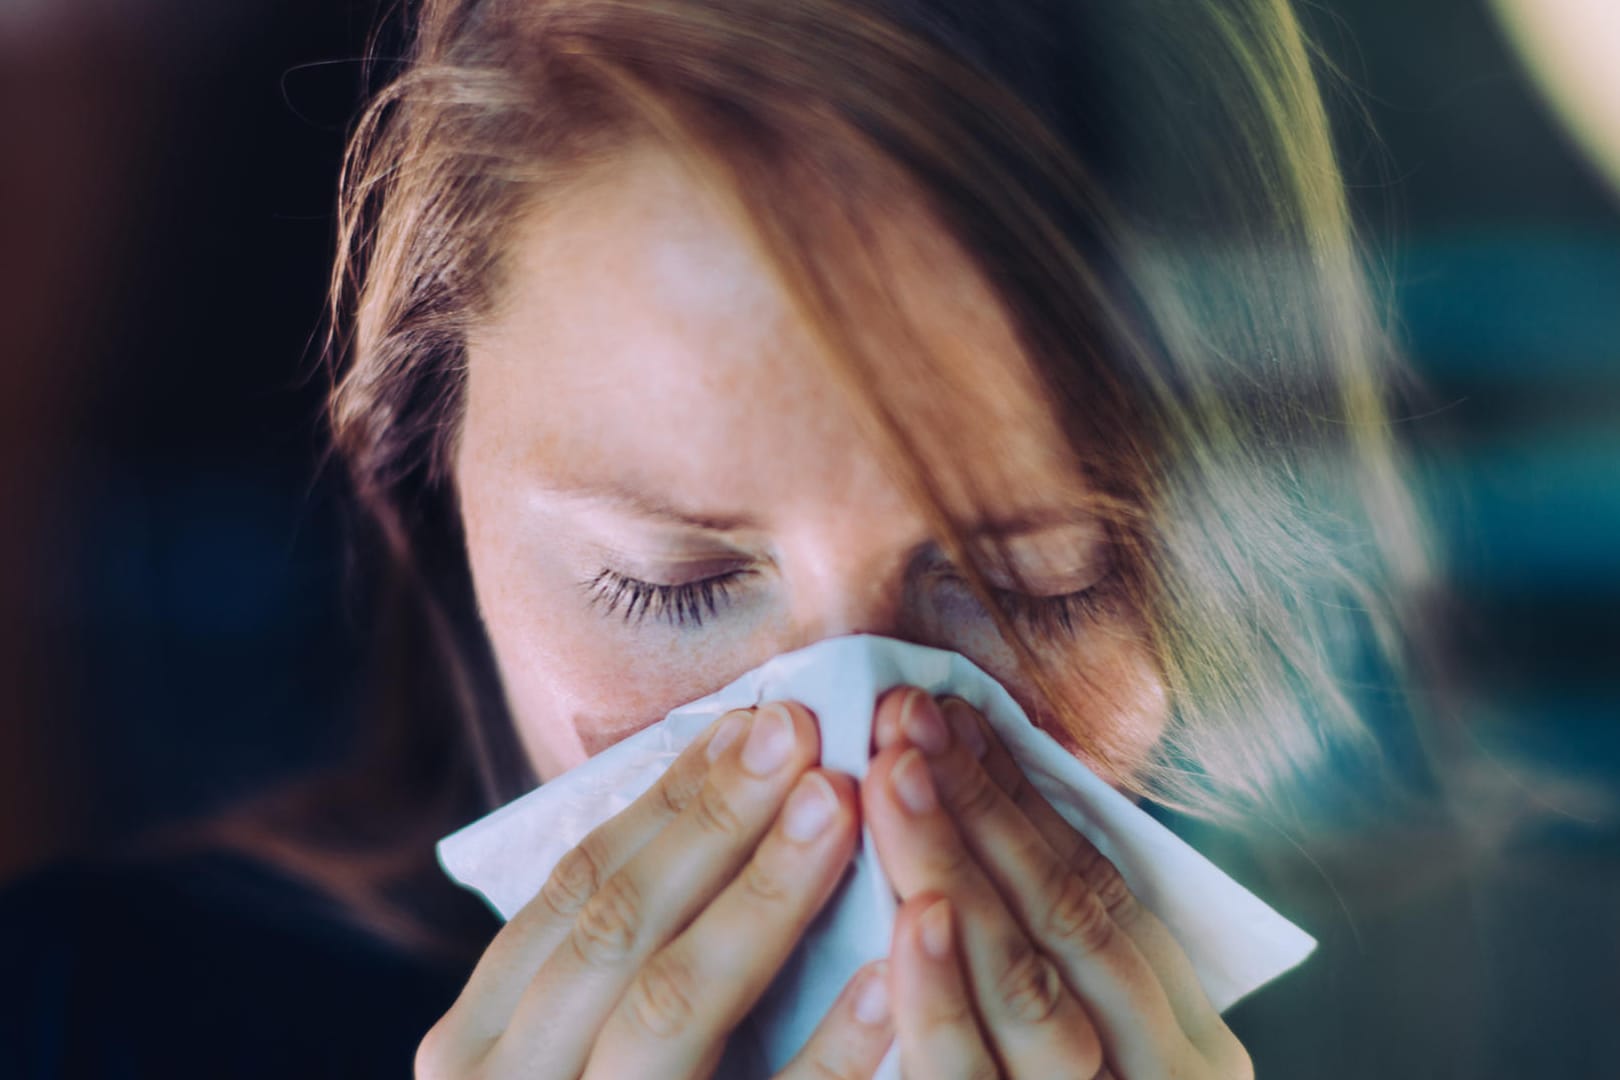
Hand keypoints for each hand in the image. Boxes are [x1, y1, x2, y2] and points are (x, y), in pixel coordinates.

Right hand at [416, 702, 893, 1079]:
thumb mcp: (567, 1046)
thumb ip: (613, 950)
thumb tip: (717, 788)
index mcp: (477, 1043)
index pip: (576, 891)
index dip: (667, 801)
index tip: (754, 719)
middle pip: (615, 931)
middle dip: (714, 824)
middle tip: (806, 733)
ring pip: (667, 1012)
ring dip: (761, 902)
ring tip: (845, 808)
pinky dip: (828, 1053)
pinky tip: (894, 977)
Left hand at [864, 689, 1253, 1078]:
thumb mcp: (1097, 1040)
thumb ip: (1053, 957)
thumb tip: (979, 811)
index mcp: (1185, 1039)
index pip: (1100, 892)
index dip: (1020, 797)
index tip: (952, 711)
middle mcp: (1164, 1070)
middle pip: (1068, 920)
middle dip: (983, 805)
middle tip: (909, 715)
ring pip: (1026, 986)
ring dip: (954, 869)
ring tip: (893, 775)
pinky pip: (966, 1079)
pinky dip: (939, 999)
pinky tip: (910, 921)